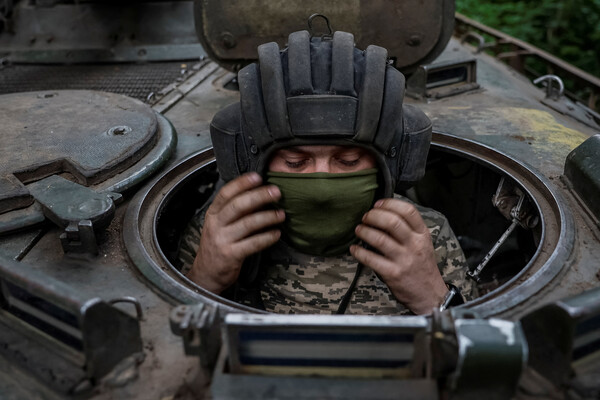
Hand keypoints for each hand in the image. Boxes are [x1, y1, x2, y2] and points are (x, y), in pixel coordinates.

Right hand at [188, 172, 284, 293]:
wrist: (206, 274)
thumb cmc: (218, 245)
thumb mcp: (220, 225)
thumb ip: (235, 211)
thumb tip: (260, 194)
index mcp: (213, 213)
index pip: (226, 193)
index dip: (242, 183)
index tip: (258, 176)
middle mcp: (216, 225)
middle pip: (238, 205)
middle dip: (259, 196)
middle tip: (276, 192)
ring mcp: (222, 240)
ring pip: (248, 224)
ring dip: (268, 217)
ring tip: (281, 214)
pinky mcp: (231, 255)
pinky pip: (253, 244)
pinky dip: (267, 237)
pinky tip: (277, 234)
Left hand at [350, 198, 447, 314]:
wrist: (429, 294)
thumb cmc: (422, 266)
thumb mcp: (423, 244)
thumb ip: (408, 229)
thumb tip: (383, 213)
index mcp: (422, 235)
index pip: (408, 211)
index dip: (390, 203)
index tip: (377, 204)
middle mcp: (415, 245)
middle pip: (392, 222)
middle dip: (373, 216)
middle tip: (365, 217)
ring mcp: (404, 260)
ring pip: (379, 239)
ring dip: (364, 231)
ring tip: (359, 230)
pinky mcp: (393, 273)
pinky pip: (371, 259)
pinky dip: (359, 252)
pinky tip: (354, 249)